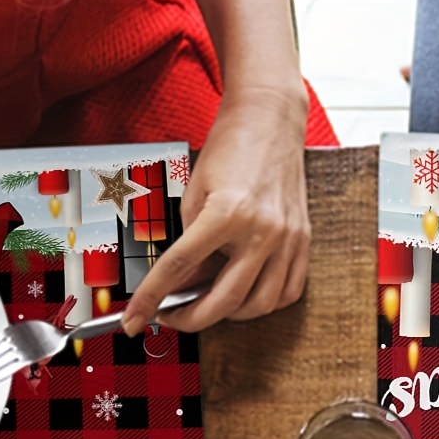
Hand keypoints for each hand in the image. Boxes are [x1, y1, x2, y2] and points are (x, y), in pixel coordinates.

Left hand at [123, 87, 310, 336]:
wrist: (270, 118)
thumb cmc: (230, 150)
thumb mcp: (194, 197)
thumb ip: (186, 247)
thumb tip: (177, 289)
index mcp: (227, 213)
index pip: (179, 269)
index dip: (150, 299)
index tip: (134, 320)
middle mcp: (262, 229)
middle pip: (223, 302)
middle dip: (190, 320)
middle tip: (172, 315)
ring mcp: (287, 237)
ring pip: (259, 306)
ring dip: (228, 315)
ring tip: (209, 302)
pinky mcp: (303, 239)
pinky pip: (287, 292)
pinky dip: (263, 303)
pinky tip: (244, 294)